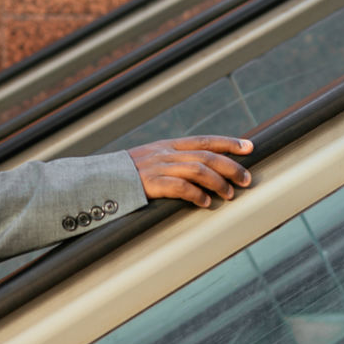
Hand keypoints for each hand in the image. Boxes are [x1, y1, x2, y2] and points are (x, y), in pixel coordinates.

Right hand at [127, 136, 253, 207]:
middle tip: (247, 179)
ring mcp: (157, 167)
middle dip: (230, 166)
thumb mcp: (148, 161)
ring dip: (218, 182)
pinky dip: (196, 194)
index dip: (228, 142)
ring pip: (197, 169)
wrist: (95, 179)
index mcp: (167, 145)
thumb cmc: (123, 175)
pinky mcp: (150, 183)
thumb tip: (197, 172)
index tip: (249, 146)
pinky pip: (179, 186)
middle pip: (206, 155)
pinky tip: (205, 203)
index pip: (204, 140)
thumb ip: (170, 163)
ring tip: (230, 195)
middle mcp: (165, 153)